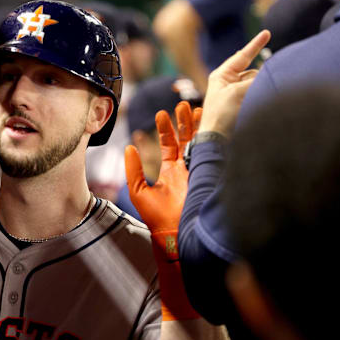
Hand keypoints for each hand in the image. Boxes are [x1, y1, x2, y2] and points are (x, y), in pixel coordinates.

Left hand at [125, 101, 199, 233]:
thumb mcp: (138, 190)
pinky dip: (211, 141)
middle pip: (187, 140)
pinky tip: (211, 125)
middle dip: (185, 122)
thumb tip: (128, 147)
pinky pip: (211, 155)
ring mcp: (198, 171)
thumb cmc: (155, 217)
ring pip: (200, 144)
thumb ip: (133, 169)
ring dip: (199, 127)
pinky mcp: (207, 176)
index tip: (162, 113)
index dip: (166, 128)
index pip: (169, 144)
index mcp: (170, 171)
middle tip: (184, 104)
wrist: (174, 234)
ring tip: (198, 109)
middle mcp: (185, 169)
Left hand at [199, 30, 270, 138]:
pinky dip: (261, 96)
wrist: (217, 139)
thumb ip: (253, 81)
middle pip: (253, 72)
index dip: (255, 45)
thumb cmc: (220, 114)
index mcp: (221, 76)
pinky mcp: (244, 105)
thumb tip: (268, 75)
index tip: (266, 33)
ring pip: (257, 84)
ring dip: (260, 89)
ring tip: (250, 103)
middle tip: (253, 90)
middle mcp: (229, 83)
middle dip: (259, 77)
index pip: (242, 57)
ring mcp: (237, 95)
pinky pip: (258, 94)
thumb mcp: (235, 93)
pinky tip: (258, 104)